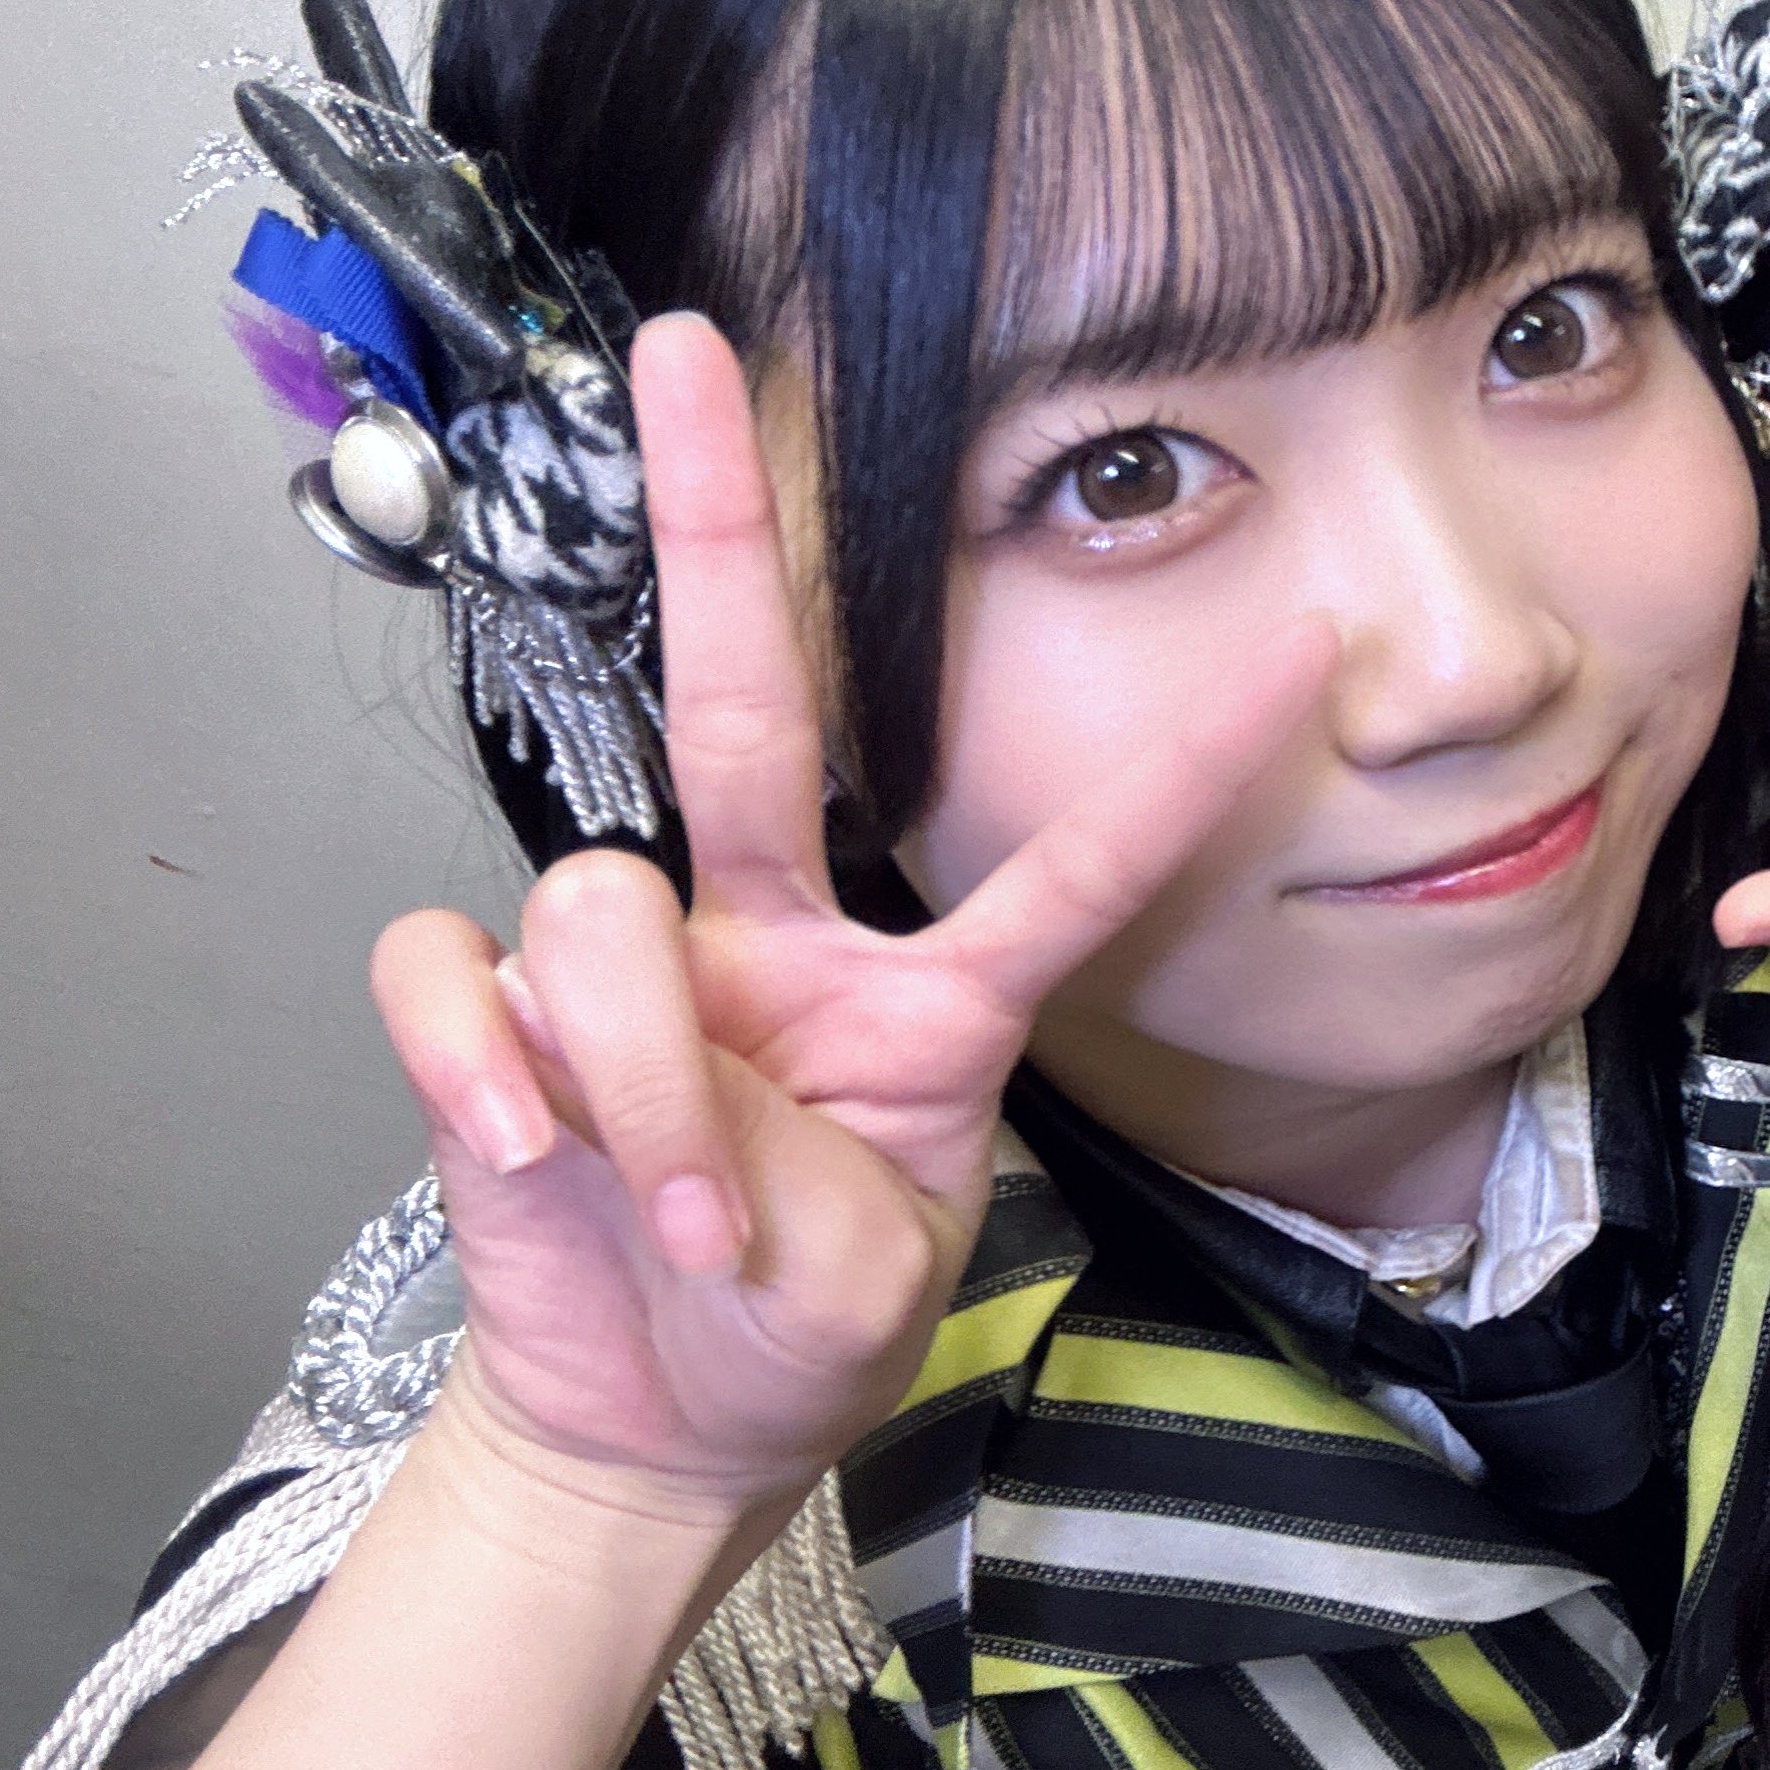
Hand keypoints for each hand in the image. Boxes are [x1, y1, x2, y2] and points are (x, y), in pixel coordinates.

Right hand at [372, 314, 1332, 1518]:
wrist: (658, 1423)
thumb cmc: (792, 1328)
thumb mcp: (868, 1276)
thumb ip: (800, 1188)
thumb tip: (659, 1109)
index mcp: (920, 990)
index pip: (1076, 858)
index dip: (1191, 761)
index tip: (1310, 645)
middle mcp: (775, 935)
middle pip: (749, 694)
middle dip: (717, 518)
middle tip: (682, 346)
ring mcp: (635, 966)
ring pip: (604, 909)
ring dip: (641, 1078)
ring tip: (680, 1218)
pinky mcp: (494, 1022)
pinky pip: (459, 977)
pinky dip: (484, 1063)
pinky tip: (524, 1148)